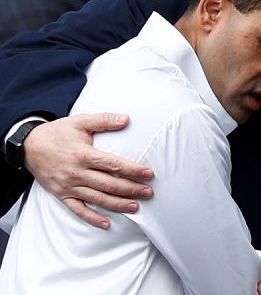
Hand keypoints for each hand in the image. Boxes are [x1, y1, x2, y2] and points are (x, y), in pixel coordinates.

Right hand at [23, 113, 153, 228]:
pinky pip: (78, 210)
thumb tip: (126, 119)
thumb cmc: (57, 133)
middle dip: (131, 189)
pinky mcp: (62, 195)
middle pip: (109, 184)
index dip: (133, 170)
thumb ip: (103, 120)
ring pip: (97, 199)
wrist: (28, 146)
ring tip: (135, 207)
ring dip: (118, 204)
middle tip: (149, 193)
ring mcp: (69, 186)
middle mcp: (77, 173)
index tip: (148, 174)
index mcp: (83, 155)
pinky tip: (107, 224)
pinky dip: (92, 218)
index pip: (113, 165)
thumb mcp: (79, 121)